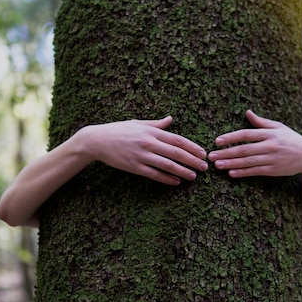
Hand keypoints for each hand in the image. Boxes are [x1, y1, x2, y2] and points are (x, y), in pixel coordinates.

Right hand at [78, 116, 208, 184]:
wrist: (97, 140)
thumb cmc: (118, 130)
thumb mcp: (138, 123)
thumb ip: (156, 124)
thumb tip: (170, 119)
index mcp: (151, 131)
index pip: (177, 140)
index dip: (192, 147)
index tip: (202, 153)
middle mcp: (148, 143)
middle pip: (176, 153)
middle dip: (193, 160)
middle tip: (204, 167)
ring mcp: (141, 155)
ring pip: (167, 165)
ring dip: (183, 171)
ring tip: (194, 176)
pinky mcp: (134, 167)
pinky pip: (154, 174)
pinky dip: (167, 179)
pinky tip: (176, 182)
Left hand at [207, 110, 301, 177]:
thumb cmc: (292, 139)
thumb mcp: (279, 127)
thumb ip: (261, 122)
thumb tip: (247, 112)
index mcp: (269, 133)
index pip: (246, 134)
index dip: (230, 137)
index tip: (217, 141)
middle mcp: (270, 145)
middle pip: (244, 149)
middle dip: (226, 153)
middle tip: (211, 156)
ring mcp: (272, 158)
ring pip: (248, 161)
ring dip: (231, 163)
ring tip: (217, 165)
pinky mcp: (274, 170)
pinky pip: (255, 171)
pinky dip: (243, 173)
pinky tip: (231, 173)